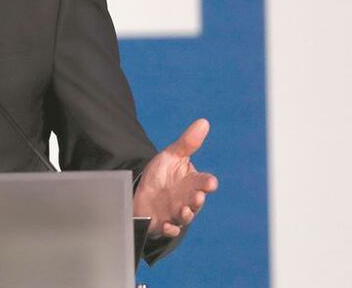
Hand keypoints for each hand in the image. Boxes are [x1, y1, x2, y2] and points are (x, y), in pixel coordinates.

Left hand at [133, 118, 217, 237]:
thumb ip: (188, 142)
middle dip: (197, 200)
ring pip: (185, 216)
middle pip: (196, 201)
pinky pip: (170, 229)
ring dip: (186, 215)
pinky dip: (170, 229)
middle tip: (197, 197)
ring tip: (183, 211)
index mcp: (191, 182)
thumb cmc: (162, 174)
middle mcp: (187, 199)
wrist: (142, 191)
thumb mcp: (172, 156)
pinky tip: (166, 225)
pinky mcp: (164, 223)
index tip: (210, 182)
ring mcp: (176, 212)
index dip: (207, 183)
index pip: (203, 182)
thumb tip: (203, 122)